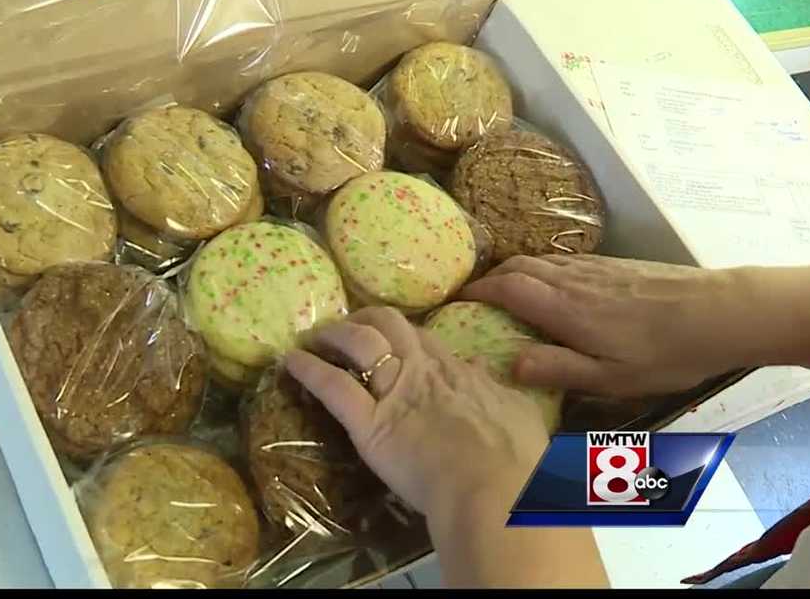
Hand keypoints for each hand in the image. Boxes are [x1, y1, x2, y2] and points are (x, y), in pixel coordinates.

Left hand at [285, 307, 548, 515]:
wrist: (496, 489)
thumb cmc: (516, 461)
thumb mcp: (519, 412)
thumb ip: (497, 388)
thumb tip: (481, 368)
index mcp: (456, 371)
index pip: (421, 337)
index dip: (400, 333)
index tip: (387, 338)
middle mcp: (421, 371)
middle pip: (386, 324)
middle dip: (363, 320)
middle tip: (345, 328)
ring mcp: (393, 393)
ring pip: (356, 343)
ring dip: (332, 335)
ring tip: (314, 337)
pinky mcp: (369, 424)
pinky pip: (332, 387)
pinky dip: (308, 370)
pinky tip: (290, 362)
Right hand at [460, 255, 757, 397]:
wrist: (720, 312)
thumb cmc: (665, 353)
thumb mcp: (611, 378)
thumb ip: (558, 369)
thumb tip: (508, 363)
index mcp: (564, 308)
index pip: (505, 288)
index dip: (475, 292)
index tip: (453, 303)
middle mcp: (572, 279)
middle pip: (516, 267)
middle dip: (487, 280)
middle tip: (470, 300)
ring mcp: (593, 268)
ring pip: (538, 261)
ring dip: (511, 273)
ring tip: (500, 295)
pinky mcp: (612, 265)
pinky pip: (560, 261)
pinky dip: (538, 270)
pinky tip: (548, 290)